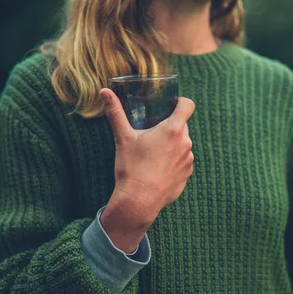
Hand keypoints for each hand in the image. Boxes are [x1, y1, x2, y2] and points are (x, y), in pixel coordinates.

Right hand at [99, 88, 194, 252]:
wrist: (139, 201)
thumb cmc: (131, 168)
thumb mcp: (123, 138)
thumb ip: (115, 113)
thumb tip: (104, 91)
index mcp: (173, 130)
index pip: (188, 105)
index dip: (180, 102)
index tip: (171, 105)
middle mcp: (185, 143)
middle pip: (182, 126)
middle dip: (170, 126)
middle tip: (152, 133)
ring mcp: (188, 161)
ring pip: (183, 145)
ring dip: (172, 145)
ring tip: (153, 154)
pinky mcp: (187, 175)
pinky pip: (183, 162)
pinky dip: (173, 162)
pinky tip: (157, 169)